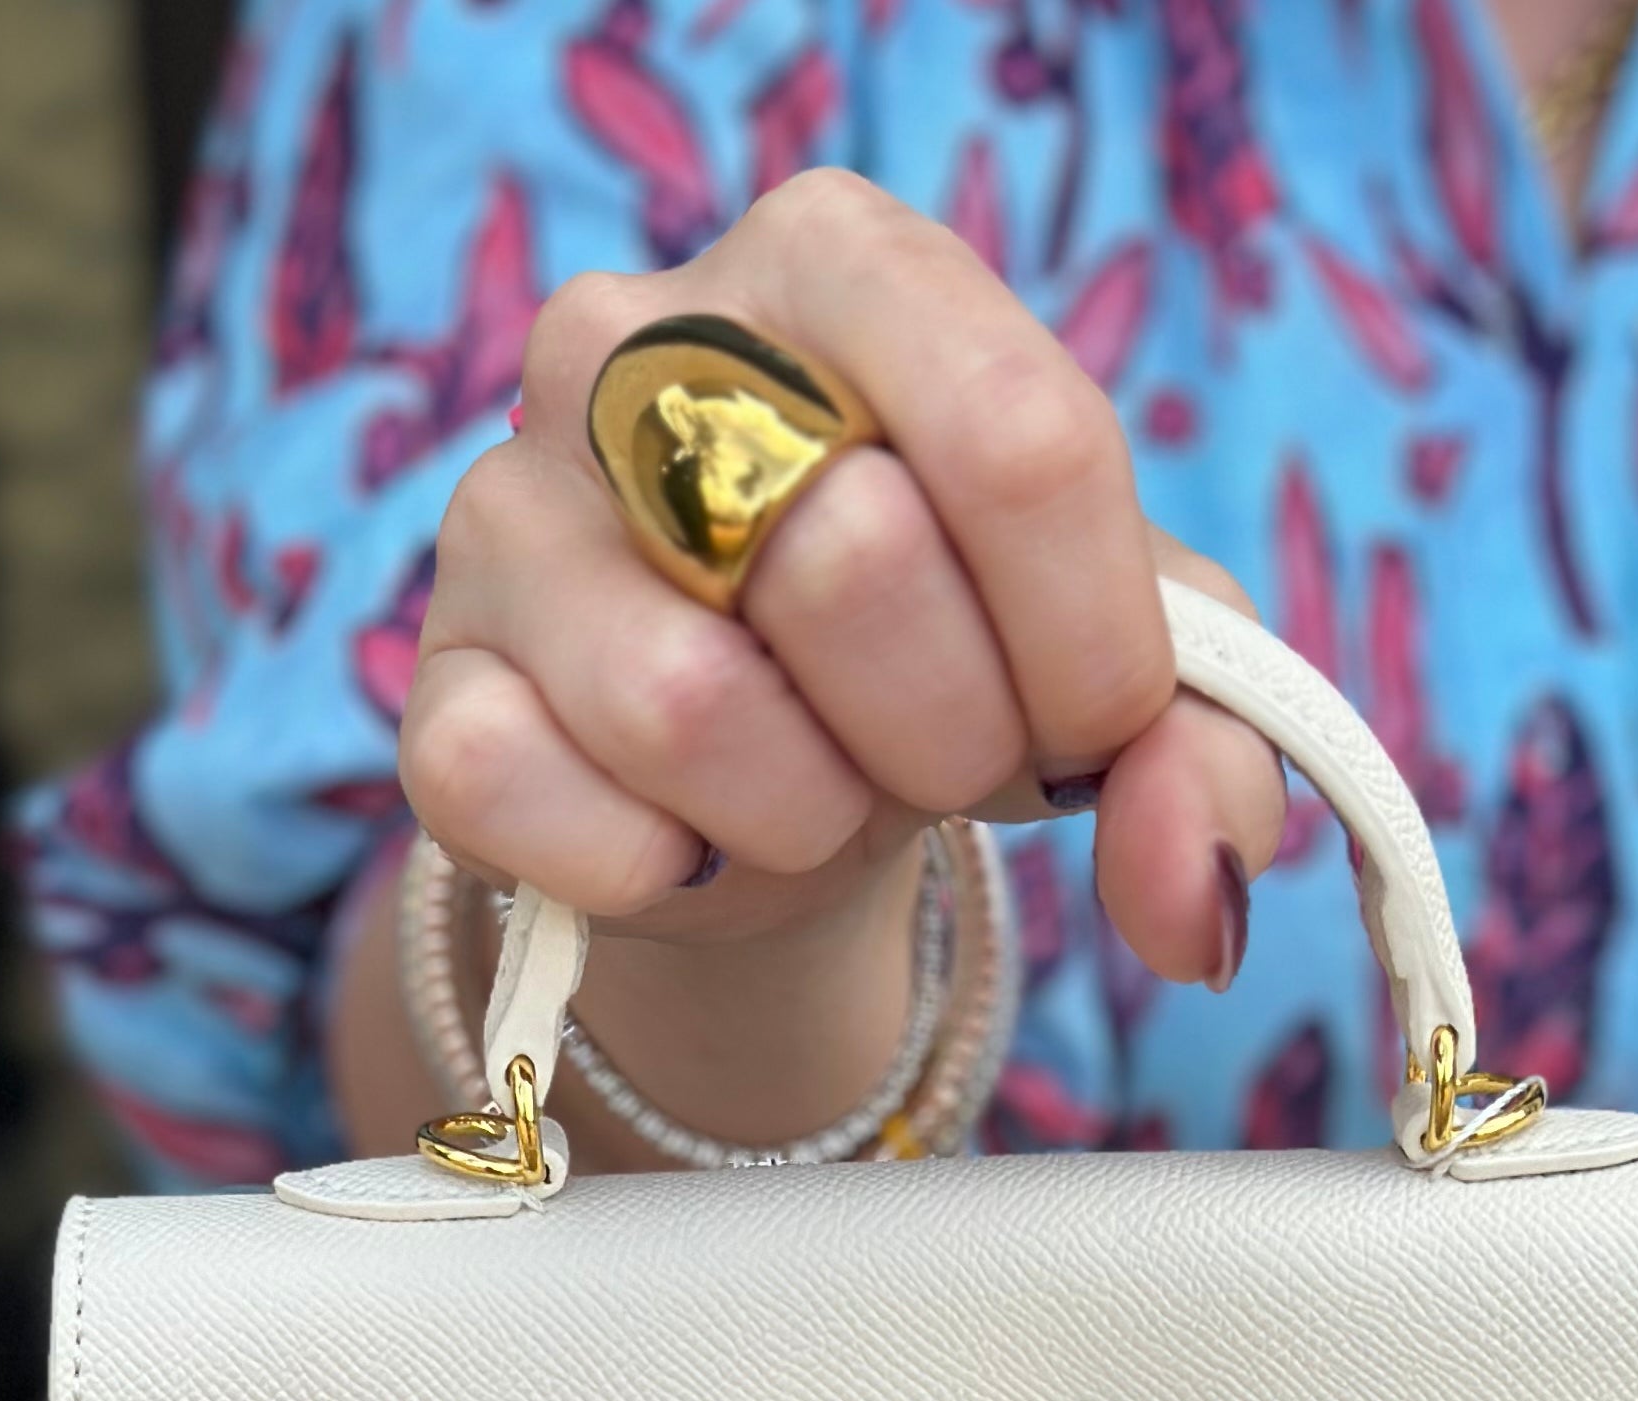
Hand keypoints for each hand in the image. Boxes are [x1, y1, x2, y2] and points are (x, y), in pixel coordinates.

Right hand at [398, 172, 1282, 1074]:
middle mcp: (636, 338)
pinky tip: (687, 844)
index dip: (1090, 646)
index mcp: (838, 262)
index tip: (1090, 723)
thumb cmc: (946, 665)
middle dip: (948, 734)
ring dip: (804, 816)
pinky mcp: (435, 687)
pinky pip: (546, 807)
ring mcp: (509, 507)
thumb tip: (1195, 902)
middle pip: (860, 562)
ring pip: (692, 709)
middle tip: (932, 754)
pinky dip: (661, 875)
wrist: (756, 788)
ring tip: (811, 791)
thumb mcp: (1110, 670)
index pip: (1019, 435)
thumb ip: (1202, 752)